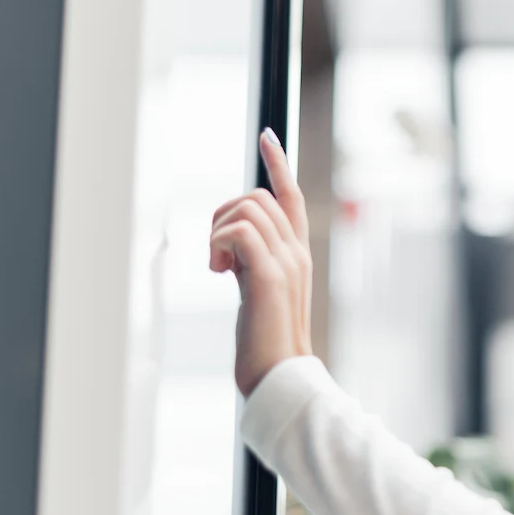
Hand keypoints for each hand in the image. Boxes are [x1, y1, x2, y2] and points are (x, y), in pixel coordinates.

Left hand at [208, 127, 313, 395]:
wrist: (281, 378)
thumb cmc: (266, 345)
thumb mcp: (259, 294)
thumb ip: (252, 265)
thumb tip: (228, 247)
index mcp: (297, 255)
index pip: (290, 196)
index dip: (278, 164)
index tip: (267, 136)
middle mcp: (297, 252)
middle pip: (258, 196)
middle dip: (224, 213)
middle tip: (216, 256)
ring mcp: (286, 262)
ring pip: (246, 208)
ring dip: (218, 231)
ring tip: (219, 267)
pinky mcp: (269, 275)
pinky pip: (239, 231)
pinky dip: (219, 244)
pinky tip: (219, 272)